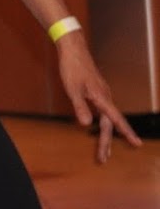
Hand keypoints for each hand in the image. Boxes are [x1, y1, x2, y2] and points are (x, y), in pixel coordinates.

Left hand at [56, 33, 142, 161]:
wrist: (73, 49)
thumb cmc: (72, 68)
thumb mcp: (72, 89)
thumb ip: (79, 107)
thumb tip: (86, 125)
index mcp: (102, 98)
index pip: (115, 120)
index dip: (126, 133)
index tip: (137, 144)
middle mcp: (105, 97)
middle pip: (109, 124)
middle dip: (106, 142)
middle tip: (103, 158)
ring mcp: (102, 93)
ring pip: (106, 118)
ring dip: (104, 134)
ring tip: (101, 149)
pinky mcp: (97, 91)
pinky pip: (103, 111)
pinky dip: (102, 122)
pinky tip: (97, 125)